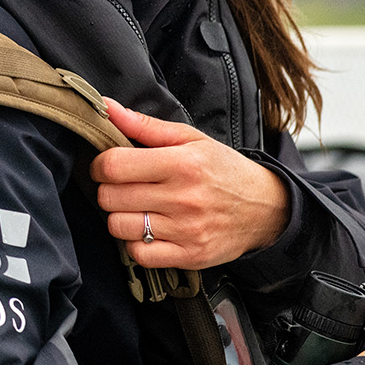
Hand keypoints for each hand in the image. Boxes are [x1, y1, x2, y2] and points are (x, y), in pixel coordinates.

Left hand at [89, 98, 290, 268]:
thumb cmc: (222, 168)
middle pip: (110, 197)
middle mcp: (183, 198)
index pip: (114, 166)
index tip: (105, 165)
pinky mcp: (190, 257)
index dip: (99, 164)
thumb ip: (145, 125)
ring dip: (119, 216)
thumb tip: (107, 108)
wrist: (265, 207)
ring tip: (135, 207)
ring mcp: (186, 231)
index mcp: (181, 163)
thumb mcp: (190, 138)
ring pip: (119, 227)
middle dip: (108, 189)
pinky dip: (136, 242)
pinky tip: (148, 229)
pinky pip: (139, 254)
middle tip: (122, 185)